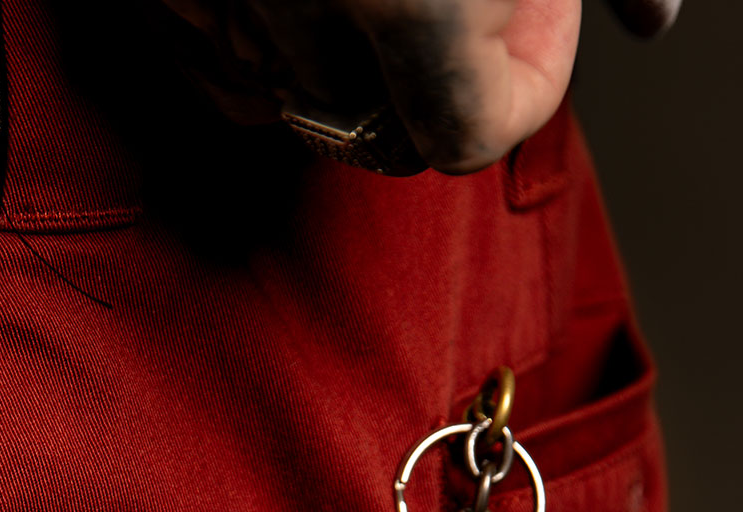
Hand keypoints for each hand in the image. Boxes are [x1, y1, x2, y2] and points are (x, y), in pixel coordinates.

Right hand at [161, 2, 681, 172]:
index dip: (527, 84)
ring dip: (339, 72)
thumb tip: (654, 18)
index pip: (477, 134)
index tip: (536, 26)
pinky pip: (216, 74)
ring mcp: (218, 13)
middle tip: (451, 2)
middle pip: (386, 137)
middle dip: (427, 87)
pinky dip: (254, 53)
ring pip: (294, 112)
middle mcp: (308, 18)